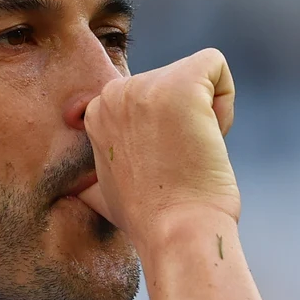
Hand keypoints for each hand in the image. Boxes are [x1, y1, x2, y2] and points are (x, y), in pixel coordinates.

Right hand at [81, 48, 238, 235]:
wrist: (176, 234)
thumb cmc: (151, 220)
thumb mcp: (104, 194)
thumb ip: (93, 177)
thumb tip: (73, 190)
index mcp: (97, 113)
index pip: (150, 99)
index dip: (164, 133)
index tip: (161, 167)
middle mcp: (114, 93)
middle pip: (173, 83)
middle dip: (187, 121)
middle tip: (180, 163)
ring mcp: (146, 86)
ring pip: (197, 77)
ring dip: (207, 117)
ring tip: (191, 155)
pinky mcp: (182, 84)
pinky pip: (216, 65)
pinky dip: (226, 102)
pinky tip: (209, 139)